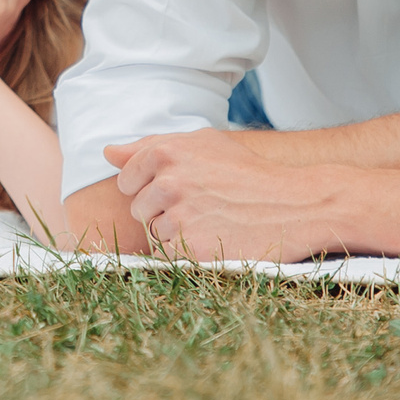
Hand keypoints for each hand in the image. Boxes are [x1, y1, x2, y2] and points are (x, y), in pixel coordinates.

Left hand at [103, 128, 342, 261]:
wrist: (293, 204)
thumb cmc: (245, 172)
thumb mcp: (201, 144)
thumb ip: (149, 146)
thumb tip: (107, 152)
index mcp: (165, 152)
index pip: (126, 180)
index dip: (150, 187)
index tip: (179, 189)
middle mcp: (167, 182)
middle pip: (138, 209)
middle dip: (162, 210)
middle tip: (202, 205)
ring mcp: (178, 217)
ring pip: (154, 233)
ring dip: (176, 232)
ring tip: (212, 220)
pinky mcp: (190, 249)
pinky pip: (170, 255)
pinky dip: (188, 251)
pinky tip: (215, 237)